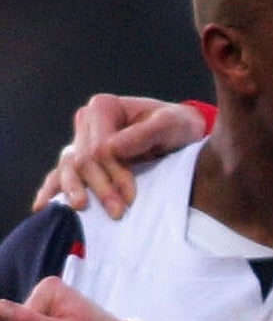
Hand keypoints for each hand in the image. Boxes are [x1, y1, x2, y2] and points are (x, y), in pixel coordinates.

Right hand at [32, 96, 204, 215]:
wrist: (180, 134)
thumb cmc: (177, 126)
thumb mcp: (171, 125)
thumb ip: (145, 134)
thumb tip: (112, 148)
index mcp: (104, 108)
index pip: (100, 147)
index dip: (114, 173)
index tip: (131, 195)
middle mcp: (86, 122)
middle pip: (82, 160)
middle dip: (99, 187)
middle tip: (118, 212)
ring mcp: (80, 141)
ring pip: (67, 168)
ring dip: (75, 191)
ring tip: (82, 209)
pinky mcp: (80, 160)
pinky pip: (59, 174)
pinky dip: (52, 190)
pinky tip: (44, 207)